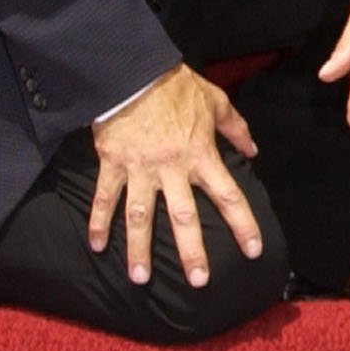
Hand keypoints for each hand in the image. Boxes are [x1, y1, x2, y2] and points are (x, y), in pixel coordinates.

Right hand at [85, 65, 261, 289]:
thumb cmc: (175, 85)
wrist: (134, 69)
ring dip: (140, 249)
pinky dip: (98, 222)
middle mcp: (172, 167)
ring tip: (140, 278)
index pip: (228, 195)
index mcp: (200, 154)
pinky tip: (96, 246)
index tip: (252, 250)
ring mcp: (140, 168)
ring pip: (141, 216)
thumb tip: (253, 149)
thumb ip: (235, 127)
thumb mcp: (214, 101)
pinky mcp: (113, 163)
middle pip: (184, 216)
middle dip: (191, 252)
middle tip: (199, 280)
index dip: (243, 224)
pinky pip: (104, 197)